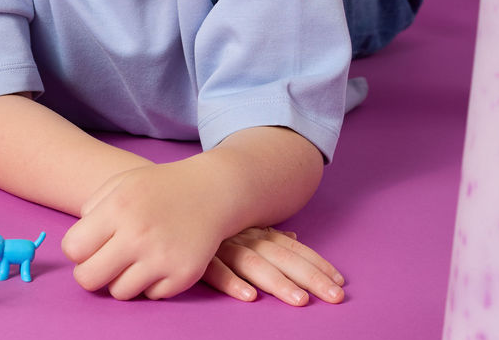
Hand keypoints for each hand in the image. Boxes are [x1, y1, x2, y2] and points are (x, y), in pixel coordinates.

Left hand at [61, 162, 223, 300]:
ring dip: (120, 279)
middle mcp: (138, 235)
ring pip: (118, 292)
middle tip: (100, 263)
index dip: (77, 249)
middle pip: (89, 278)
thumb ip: (92, 207)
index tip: (88, 245)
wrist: (209, 192)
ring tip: (131, 260)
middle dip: (89, 273)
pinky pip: (149, 296)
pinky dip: (150, 283)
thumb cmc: (158, 188)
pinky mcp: (183, 276)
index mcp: (118, 208)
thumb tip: (77, 244)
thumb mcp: (121, 183)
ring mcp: (162, 258)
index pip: (73, 248)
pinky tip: (156, 262)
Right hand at [204, 227, 345, 305]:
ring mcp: (219, 243)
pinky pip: (214, 269)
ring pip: (253, 263)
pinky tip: (248, 297)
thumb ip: (265, 233)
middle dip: (310, 276)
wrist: (158, 198)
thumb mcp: (239, 222)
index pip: (291, 248)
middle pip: (280, 257)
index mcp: (252, 230)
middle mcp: (241, 235)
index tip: (340, 281)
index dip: (316, 263)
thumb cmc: (203, 215)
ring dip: (277, 282)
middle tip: (335, 297)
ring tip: (300, 301)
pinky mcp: (194, 254)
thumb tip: (294, 238)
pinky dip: (231, 282)